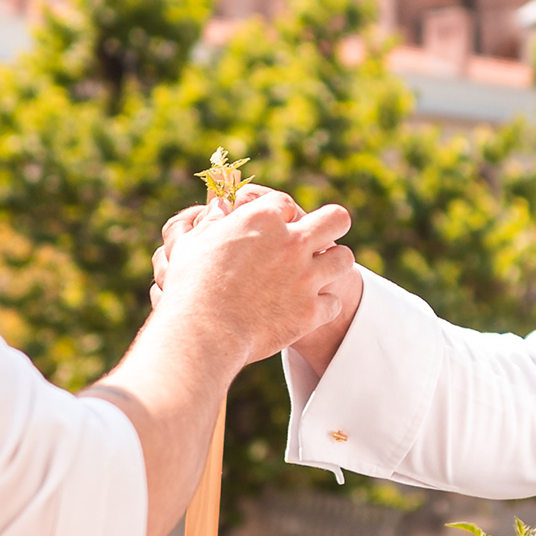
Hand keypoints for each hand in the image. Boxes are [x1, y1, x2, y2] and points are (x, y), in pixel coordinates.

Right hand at [152, 191, 352, 364]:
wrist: (203, 332)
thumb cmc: (191, 285)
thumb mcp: (193, 242)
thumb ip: (211, 221)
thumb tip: (221, 206)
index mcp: (263, 219)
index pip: (286, 203)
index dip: (280, 214)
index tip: (274, 226)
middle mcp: (291, 243)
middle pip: (336, 219)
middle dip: (331, 225)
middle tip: (321, 238)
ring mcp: (305, 278)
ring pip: (344, 259)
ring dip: (333, 264)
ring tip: (321, 272)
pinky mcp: (310, 311)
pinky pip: (334, 303)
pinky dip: (322, 307)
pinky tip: (309, 309)